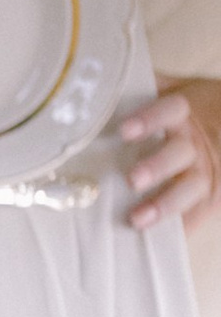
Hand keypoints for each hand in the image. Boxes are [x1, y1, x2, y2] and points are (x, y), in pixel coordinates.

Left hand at [118, 78, 220, 232]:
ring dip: (165, 204)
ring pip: (190, 188)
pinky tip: (159, 242)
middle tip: (133, 179)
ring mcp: (206, 171)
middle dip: (158, 166)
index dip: (150, 119)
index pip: (171, 110)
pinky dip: (182, 228)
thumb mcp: (179, 88)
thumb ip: (147, 83)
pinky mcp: (212, 195)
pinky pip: (199, 213)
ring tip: (138, 219)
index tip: (124, 130)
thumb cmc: (194, 108)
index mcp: (186, 112)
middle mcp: (197, 142)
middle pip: (179, 153)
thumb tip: (105, 74)